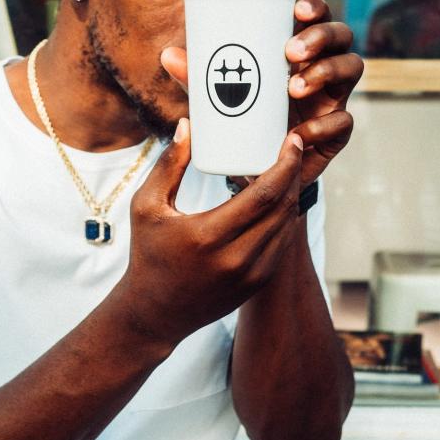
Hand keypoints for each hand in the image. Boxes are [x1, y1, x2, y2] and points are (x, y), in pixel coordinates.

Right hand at [118, 118, 302, 345]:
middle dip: (293, 173)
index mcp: (208, 236)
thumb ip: (169, 165)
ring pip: (287, 226)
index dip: (284, 164)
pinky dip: (283, 217)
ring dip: (291, 193)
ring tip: (284, 168)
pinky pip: (281, 244)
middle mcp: (235, 258)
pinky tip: (276, 198)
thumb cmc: (148, 254)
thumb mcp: (146, 206)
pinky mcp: (256, 284)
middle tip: (292, 147)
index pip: (264, 195)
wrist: (154, 313)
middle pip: (283, 207)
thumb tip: (188, 126)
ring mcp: (250, 275)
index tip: (291, 140)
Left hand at [160, 0, 362, 187]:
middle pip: (342, 36)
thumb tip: (168, 55)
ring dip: (326, 72)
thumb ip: (197, 76)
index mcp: (300, 48)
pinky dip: (324, 125)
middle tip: (290, 53)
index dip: (315, 7)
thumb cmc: (241, 116)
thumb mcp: (217, 95)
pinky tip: (300, 132)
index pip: (318, 16)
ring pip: (352, 67)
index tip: (296, 10)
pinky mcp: (336, 131)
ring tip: (293, 88)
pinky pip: (344, 122)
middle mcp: (324, 65)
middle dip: (321, 37)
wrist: (256, 165)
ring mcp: (334, 97)